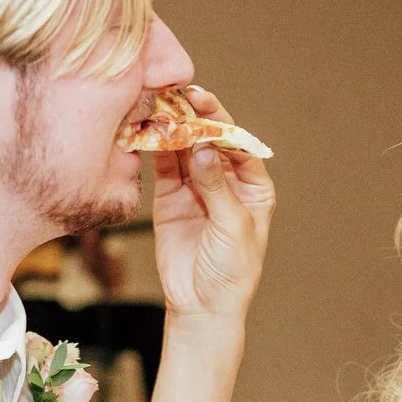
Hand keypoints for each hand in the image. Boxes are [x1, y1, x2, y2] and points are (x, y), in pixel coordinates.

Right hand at [148, 86, 275, 322]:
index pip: (237, 143)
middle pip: (209, 140)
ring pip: (184, 149)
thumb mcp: (232, 226)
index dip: (221, 122)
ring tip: (159, 107)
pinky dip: (156, 148)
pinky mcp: (170, 198)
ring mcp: (196, 187)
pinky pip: (163, 167)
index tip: (204, 104)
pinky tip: (148, 130)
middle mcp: (225, 180)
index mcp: (253, 185)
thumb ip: (216, 185)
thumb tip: (203, 147)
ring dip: (173, 128)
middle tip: (180, 96)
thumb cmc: (232, 271)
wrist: (202, 305)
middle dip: (196, 118)